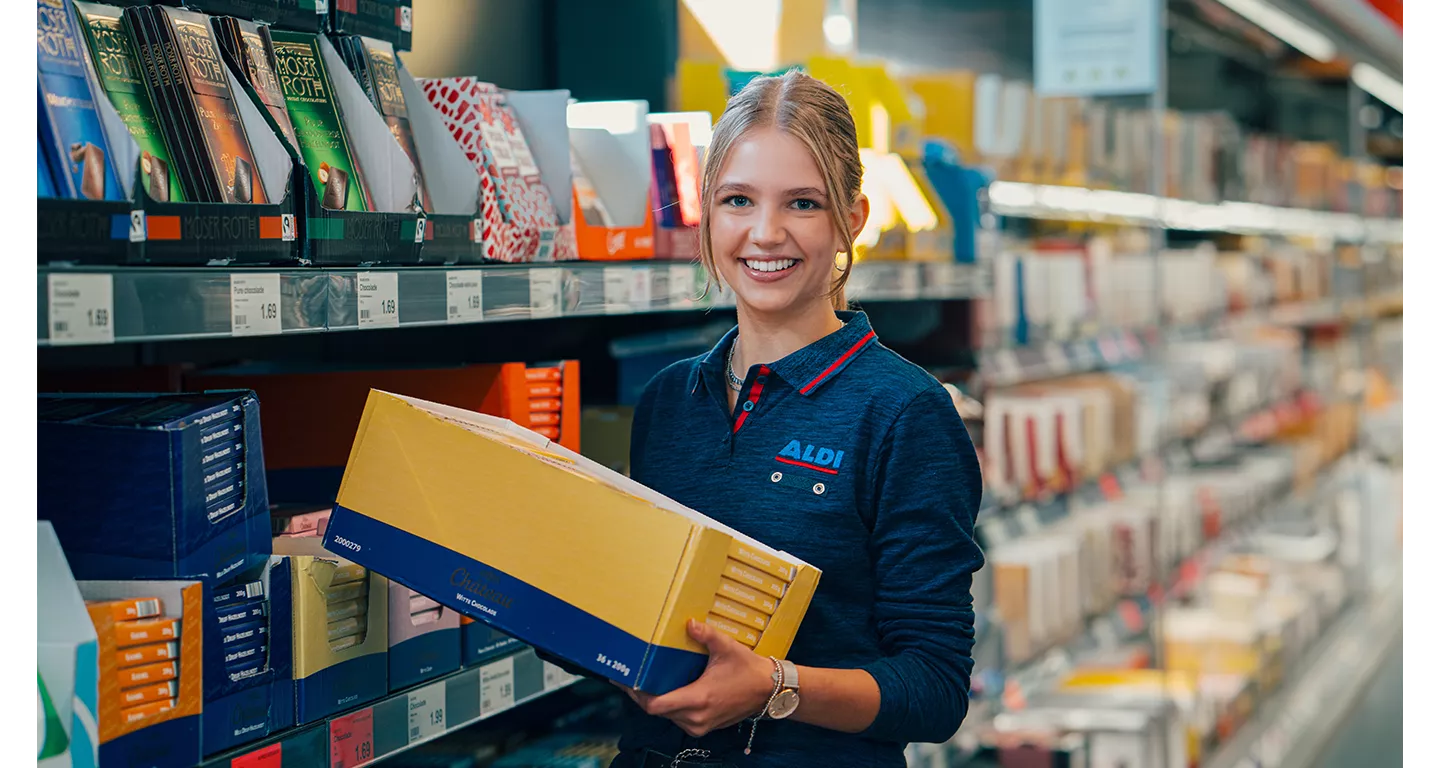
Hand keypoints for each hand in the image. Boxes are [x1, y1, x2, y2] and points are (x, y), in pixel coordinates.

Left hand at [617, 619, 775, 737]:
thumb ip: (706, 635)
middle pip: (656, 710)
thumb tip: (689, 622)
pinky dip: (668, 705)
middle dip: (641, 694)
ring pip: (666, 715)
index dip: (636, 693)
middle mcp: (696, 717)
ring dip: (654, 700)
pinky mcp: (703, 727)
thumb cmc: (748, 670)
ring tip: (642, 680)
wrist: (769, 691)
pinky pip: (677, 718)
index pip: (656, 705)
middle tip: (627, 675)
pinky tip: (663, 688)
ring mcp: (699, 725)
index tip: (624, 679)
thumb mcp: (727, 648)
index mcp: (699, 699)